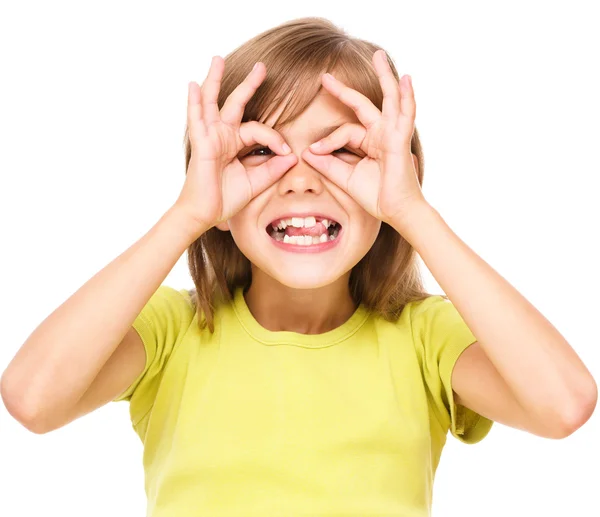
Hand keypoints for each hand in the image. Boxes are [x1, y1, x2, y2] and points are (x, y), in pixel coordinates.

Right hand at [174, 56, 297, 230]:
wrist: (205, 214)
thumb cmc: (225, 199)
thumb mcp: (256, 182)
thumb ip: (273, 168)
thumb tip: (293, 155)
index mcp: (235, 143)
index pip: (259, 129)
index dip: (275, 137)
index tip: (286, 151)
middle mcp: (222, 135)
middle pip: (236, 103)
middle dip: (249, 84)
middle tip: (262, 67)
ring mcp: (210, 136)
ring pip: (212, 102)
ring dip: (215, 80)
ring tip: (217, 58)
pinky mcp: (201, 143)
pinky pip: (197, 119)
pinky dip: (194, 102)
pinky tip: (193, 85)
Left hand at [302, 49, 425, 225]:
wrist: (396, 212)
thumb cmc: (375, 196)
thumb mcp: (344, 177)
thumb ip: (327, 163)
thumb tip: (306, 151)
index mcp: (369, 142)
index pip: (344, 131)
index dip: (327, 141)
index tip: (314, 151)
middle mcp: (381, 134)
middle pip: (363, 105)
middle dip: (344, 91)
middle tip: (325, 76)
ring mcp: (393, 134)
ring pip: (388, 100)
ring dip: (385, 77)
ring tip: (379, 55)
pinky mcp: (400, 140)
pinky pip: (405, 115)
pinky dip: (406, 97)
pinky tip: (405, 79)